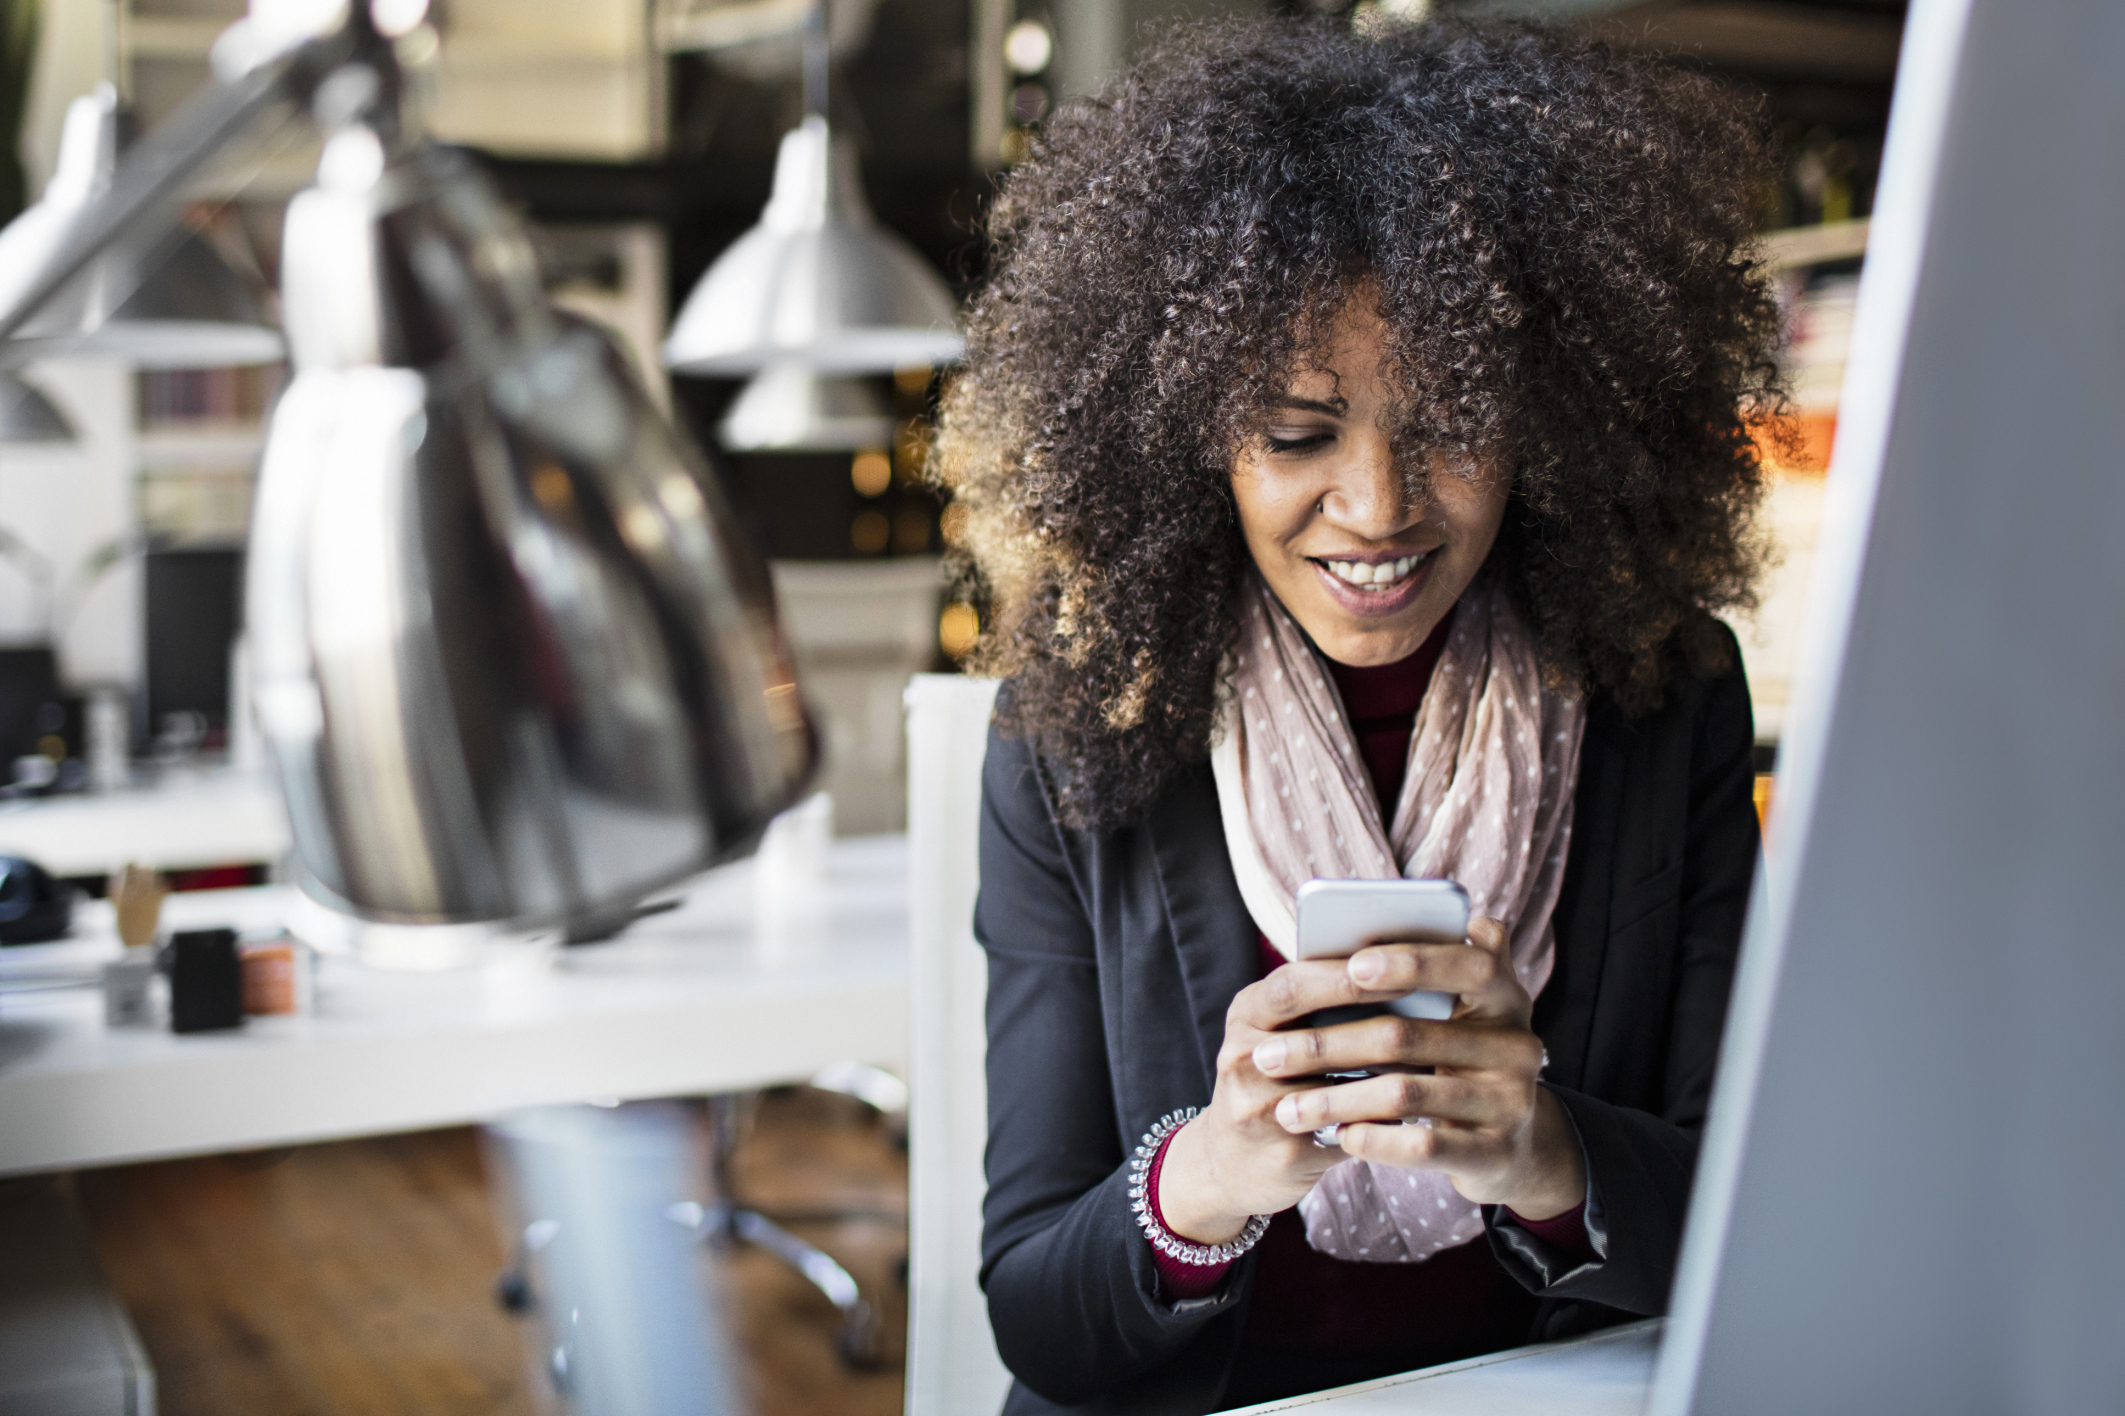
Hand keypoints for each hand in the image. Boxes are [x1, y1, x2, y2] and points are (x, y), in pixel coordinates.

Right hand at [1156, 950, 1435, 1244]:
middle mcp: (1242, 1060)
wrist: (1232, 1159)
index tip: (1398, 964)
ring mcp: (1256, 1112)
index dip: (1344, 976)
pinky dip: (1386, 1119)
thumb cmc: (1276, 1078)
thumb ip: (1322, 1001)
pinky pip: (1349, 1134)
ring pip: (1335, 1091)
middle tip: (1426, 1009)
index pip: (1291, 985)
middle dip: (1373, 1025)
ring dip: (1388, 1076)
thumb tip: (1398, 964)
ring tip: (1435, 1057)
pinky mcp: (1284, 1156)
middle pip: (1308, 1037)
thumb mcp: (1280, 1030)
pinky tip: (1419, 1106)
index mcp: (1246, 1015)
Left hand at [1251, 917, 1585, 1220]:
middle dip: (1327, 1044)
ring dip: (1335, 1100)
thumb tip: (1349, 941)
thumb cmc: (1457, 1061)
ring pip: (1406, 1094)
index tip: (1353, 964)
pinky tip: (1337, 1136)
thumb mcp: (1454, 1016)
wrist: (1507, 1148)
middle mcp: (1517, 1044)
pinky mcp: (1498, 1152)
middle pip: (1409, 1035)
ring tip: (1285, 1109)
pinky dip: (1374, 1139)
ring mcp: (1511, 1100)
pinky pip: (1424, 1144)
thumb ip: (1421, 974)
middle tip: (1267, 1055)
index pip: (1469, 963)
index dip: (1413, 961)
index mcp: (1504, 995)